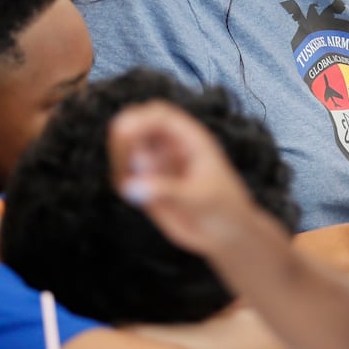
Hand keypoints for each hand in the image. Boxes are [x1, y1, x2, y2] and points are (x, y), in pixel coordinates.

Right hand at [109, 101, 279, 258]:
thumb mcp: (199, 197)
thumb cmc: (224, 208)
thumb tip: (131, 186)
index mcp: (189, 137)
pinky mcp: (148, 183)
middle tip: (122, 160)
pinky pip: (125, 174)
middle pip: (136, 124)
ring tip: (127, 183)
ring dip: (119, 158)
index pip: (159, 115)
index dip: (139, 119)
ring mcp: (157, 163)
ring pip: (127, 148)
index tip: (125, 134)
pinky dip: (121, 178)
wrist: (228, 233)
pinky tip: (130, 192)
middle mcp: (170, 146)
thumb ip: (166, 190)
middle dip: (123, 136)